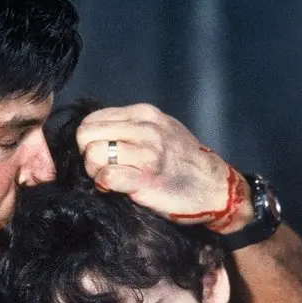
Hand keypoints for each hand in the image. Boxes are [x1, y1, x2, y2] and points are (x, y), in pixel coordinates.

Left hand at [76, 103, 252, 232]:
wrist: (215, 188)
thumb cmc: (183, 161)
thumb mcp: (160, 130)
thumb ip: (130, 127)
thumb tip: (96, 134)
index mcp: (144, 114)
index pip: (93, 119)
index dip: (89, 139)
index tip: (100, 153)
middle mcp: (145, 129)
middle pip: (86, 134)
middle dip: (85, 154)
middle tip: (101, 167)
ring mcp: (147, 153)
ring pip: (92, 154)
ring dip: (94, 171)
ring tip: (109, 178)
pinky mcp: (146, 178)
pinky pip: (106, 176)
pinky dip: (104, 184)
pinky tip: (115, 188)